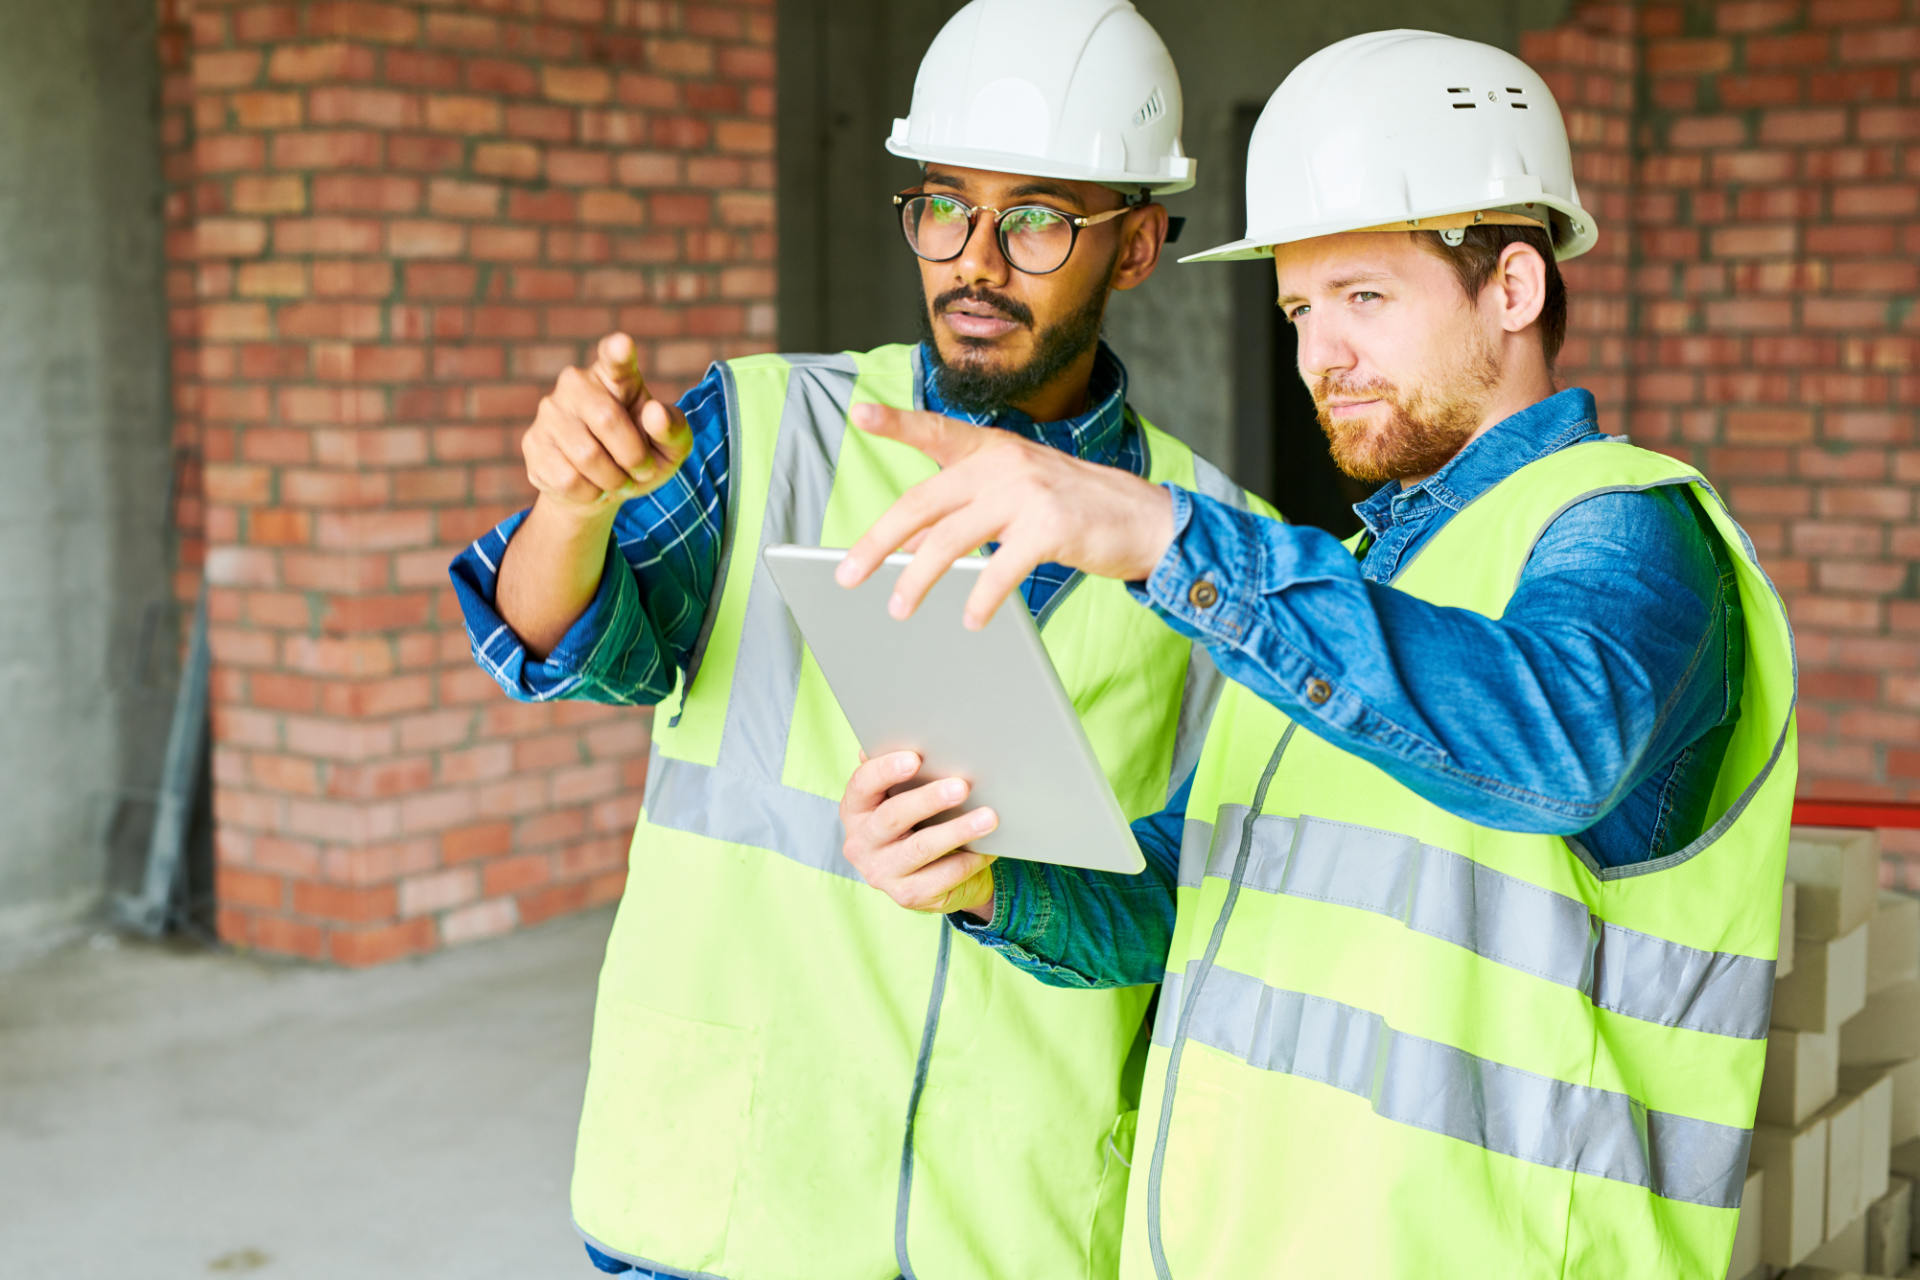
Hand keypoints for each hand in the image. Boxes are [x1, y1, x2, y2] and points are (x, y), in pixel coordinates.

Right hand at [523, 332, 692, 521]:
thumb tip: (654, 414)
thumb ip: (673, 428)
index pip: (615, 356)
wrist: (600, 491)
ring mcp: (550, 412)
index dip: (618, 351)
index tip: (624, 345)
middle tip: (642, 469)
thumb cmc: (640, 457)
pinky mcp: (533, 444)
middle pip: (607, 419)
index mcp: (616, 376)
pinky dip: (591, 493)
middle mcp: (576, 383)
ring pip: (586, 455)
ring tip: (618, 480)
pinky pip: (567, 479)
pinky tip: (592, 486)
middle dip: (633, 456)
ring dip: (613, 480)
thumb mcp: (670, 448)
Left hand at [834, 404, 1175, 628]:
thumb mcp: (1013, 501)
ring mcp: (1028, 492)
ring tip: (898, 608)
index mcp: (992, 450)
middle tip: (848, 574)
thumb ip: (963, 515)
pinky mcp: (1051, 526)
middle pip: (924, 501)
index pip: (936, 432)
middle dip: (880, 541)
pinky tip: (971, 619)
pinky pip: (1001, 567)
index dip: (896, 423)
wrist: (1144, 520)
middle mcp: (1004, 463)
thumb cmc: (1072, 511)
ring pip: (951, 538)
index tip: (860, 414)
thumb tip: (911, 544)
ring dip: (918, 578)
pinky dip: (981, 598)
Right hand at [840, 751, 997, 919]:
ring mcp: (881, 872)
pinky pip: (942, 876)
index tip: (914, 758)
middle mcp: (861, 842)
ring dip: (957, 830)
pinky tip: (988, 848)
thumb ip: (901, 773)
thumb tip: (908, 732)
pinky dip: (968, 860)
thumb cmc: (917, 823)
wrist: (929, 877)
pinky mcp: (906, 896)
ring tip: (988, 817)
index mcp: (855, 809)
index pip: (862, 785)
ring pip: (921, 848)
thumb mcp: (902, 797)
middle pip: (892, 817)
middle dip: (928, 799)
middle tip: (961, 786)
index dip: (885, 770)